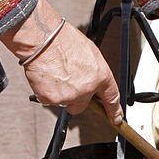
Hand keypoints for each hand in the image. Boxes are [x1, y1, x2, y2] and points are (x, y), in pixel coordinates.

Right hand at [0, 0, 122, 123]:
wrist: (43, 39)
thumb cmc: (63, 40)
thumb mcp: (89, 52)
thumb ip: (94, 72)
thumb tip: (92, 80)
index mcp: (100, 75)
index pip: (111, 98)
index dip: (114, 111)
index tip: (115, 119)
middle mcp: (87, 88)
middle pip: (83, 106)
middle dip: (76, 98)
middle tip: (67, 83)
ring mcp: (70, 96)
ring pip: (66, 103)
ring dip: (61, 94)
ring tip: (56, 74)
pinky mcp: (53, 99)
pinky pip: (50, 101)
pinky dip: (47, 91)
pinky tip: (47, 77)